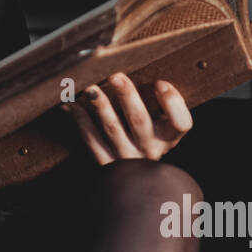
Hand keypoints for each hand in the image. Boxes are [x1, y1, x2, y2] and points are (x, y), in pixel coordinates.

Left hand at [62, 74, 192, 165]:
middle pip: (140, 120)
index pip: (180, 123)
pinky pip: (92, 140)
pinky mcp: (106, 164)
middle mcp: (150, 149)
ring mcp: (127, 158)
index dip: (172, 103)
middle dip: (127, 96)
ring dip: (100, 106)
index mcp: (168, 137)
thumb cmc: (146, 138)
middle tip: (115, 76)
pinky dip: (80, 120)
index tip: (160, 83)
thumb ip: (157, 103)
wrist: (133, 181)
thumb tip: (139, 69)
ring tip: (90, 89)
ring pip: (113, 129)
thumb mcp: (160, 125)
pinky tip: (71, 105)